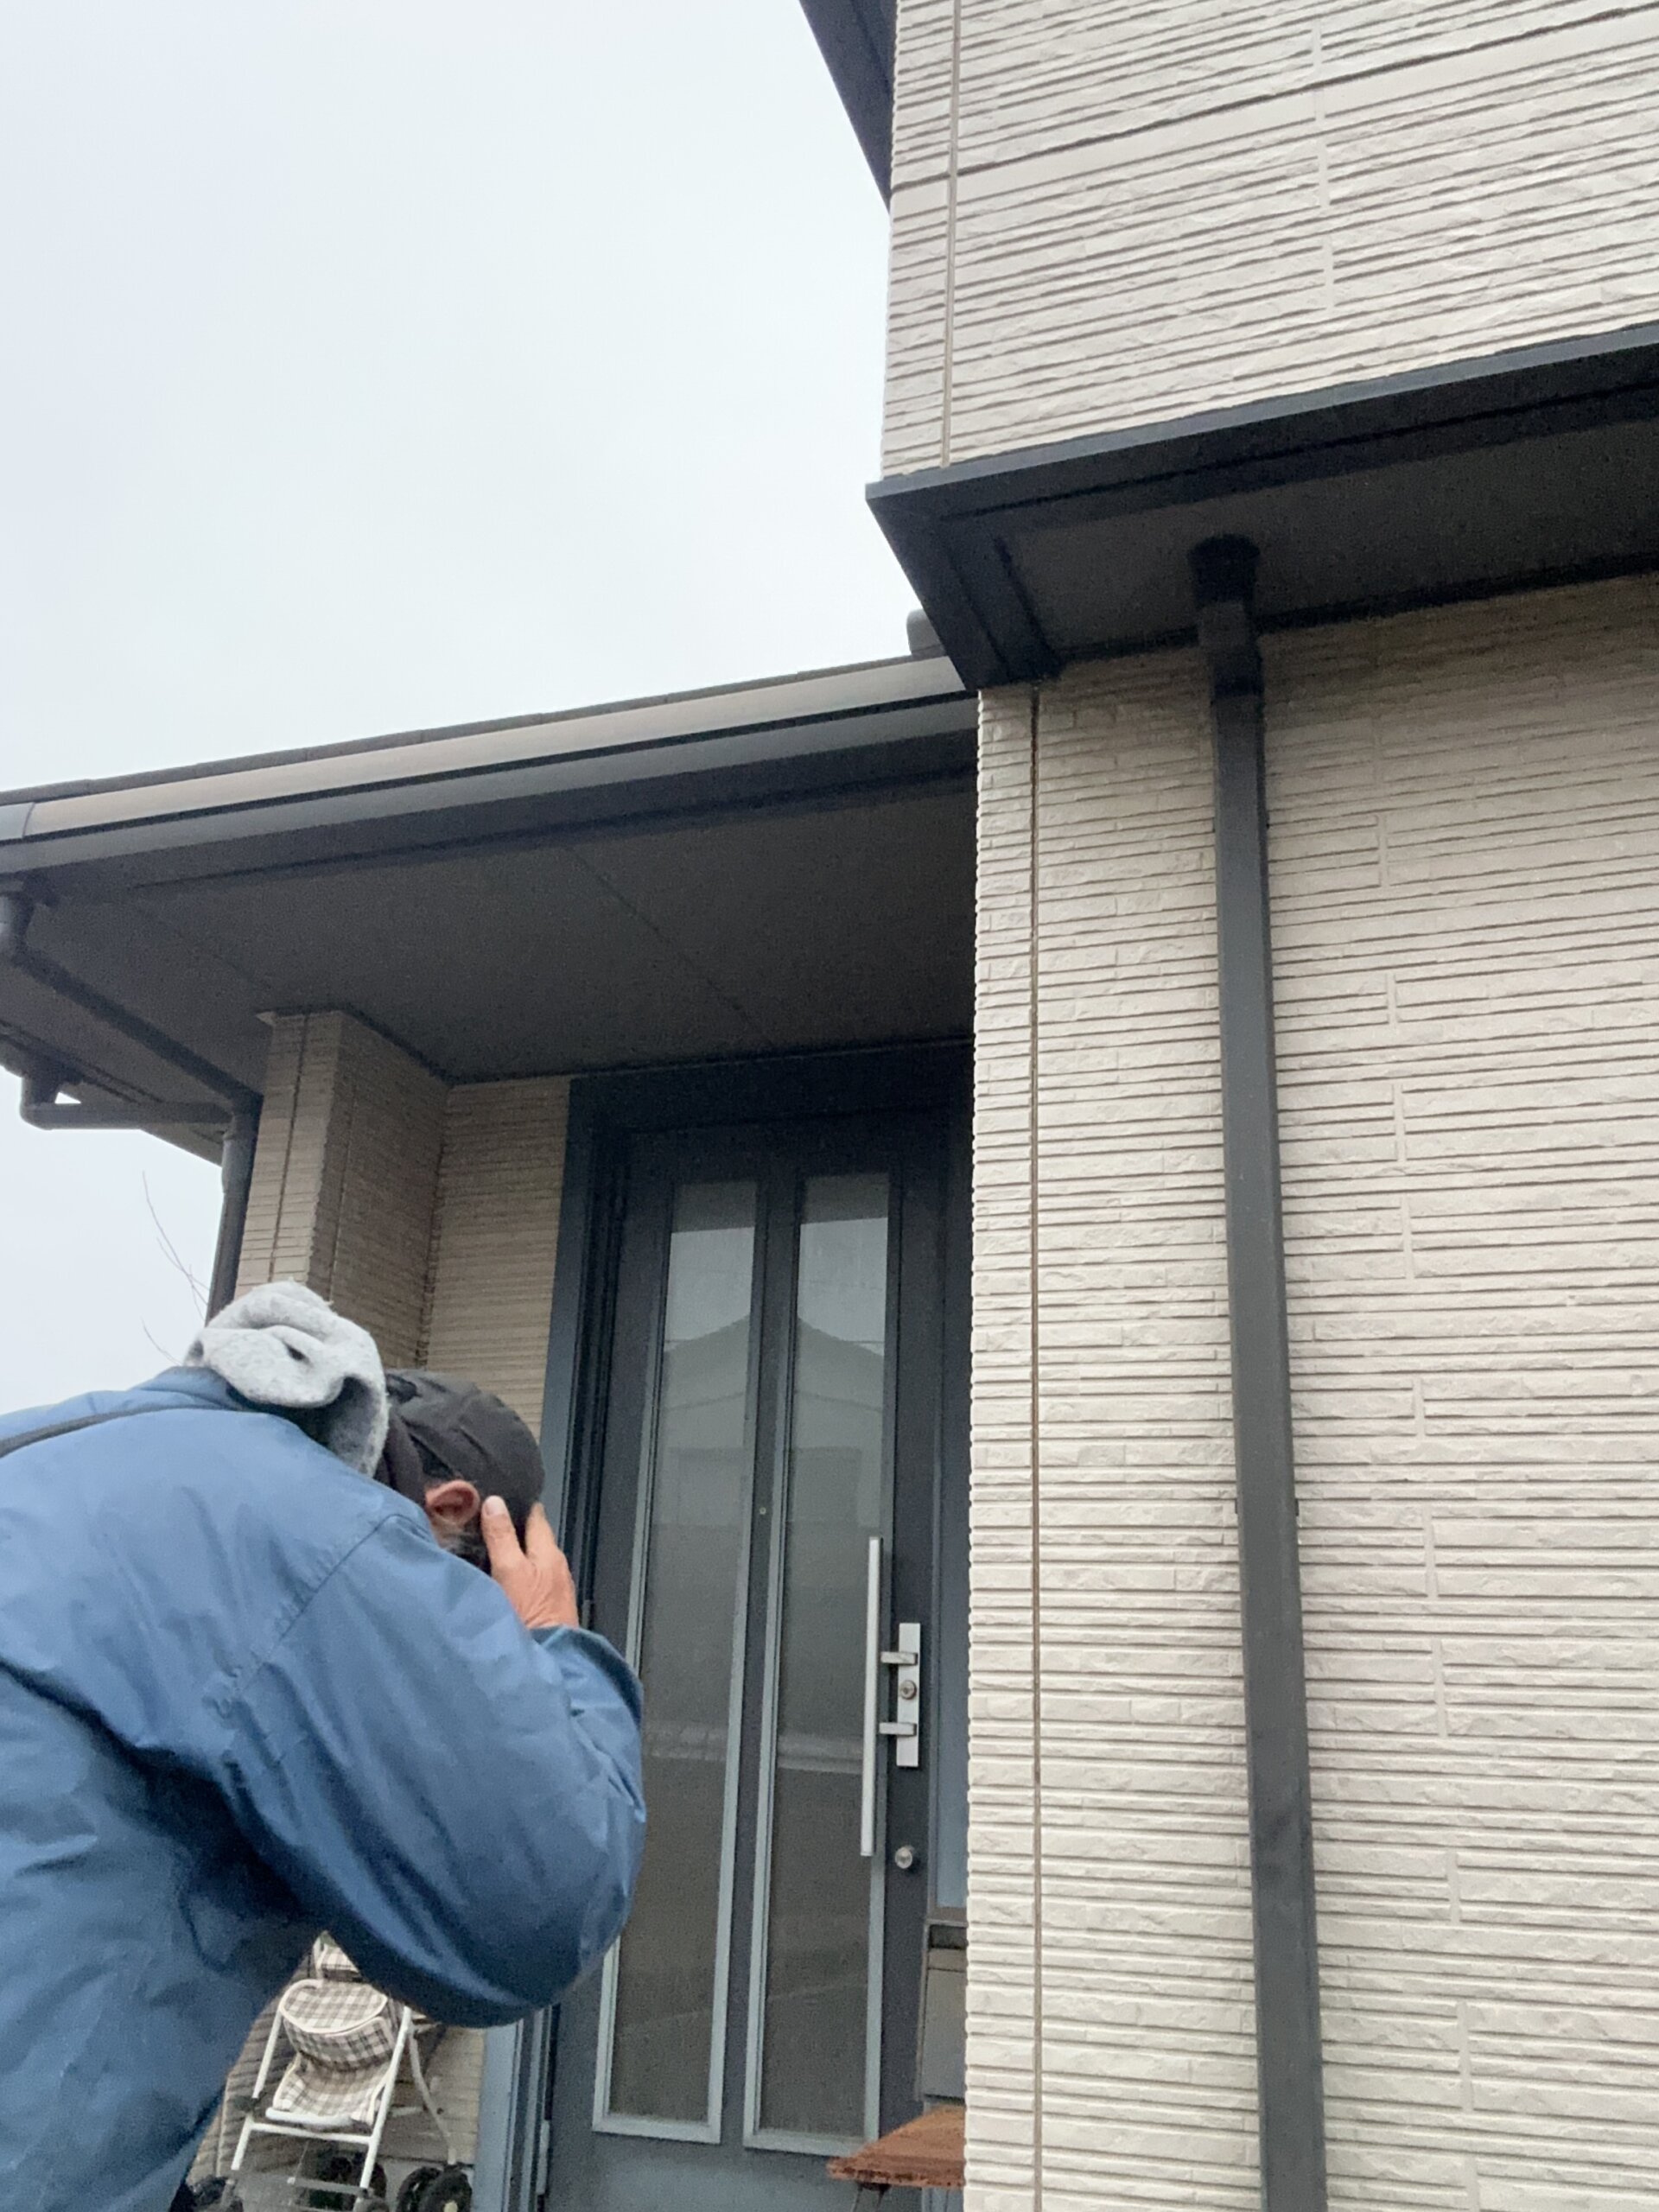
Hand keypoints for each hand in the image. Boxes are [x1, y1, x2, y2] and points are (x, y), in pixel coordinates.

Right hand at [481, 1498, 579, 1631]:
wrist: (549, 1661)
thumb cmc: (531, 1618)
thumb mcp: (509, 1572)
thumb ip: (502, 1538)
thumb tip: (494, 1503)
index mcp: (549, 1553)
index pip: (535, 1517)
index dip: (518, 1506)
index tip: (499, 1498)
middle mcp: (556, 1568)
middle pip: (534, 1539)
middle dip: (514, 1530)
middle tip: (487, 1524)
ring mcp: (554, 1590)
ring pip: (532, 1562)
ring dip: (515, 1555)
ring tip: (489, 1552)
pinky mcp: (548, 1610)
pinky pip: (531, 1583)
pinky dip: (518, 1576)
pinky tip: (502, 1584)